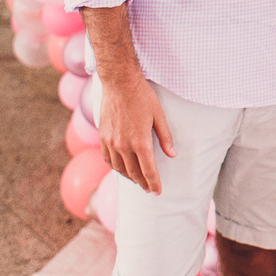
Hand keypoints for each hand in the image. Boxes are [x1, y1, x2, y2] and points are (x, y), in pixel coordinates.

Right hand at [98, 72, 175, 193]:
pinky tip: (122, 168)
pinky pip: (107, 159)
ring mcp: (110, 142)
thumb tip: (172, 154)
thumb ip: (165, 137)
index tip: (158, 191)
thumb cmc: (143, 97)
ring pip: (119, 168)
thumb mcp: (160, 115)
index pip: (148, 170)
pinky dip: (115, 167)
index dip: (154, 183)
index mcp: (140, 141)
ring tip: (137, 180)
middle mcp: (123, 145)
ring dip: (129, 177)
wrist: (120, 84)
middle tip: (149, 189)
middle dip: (143, 183)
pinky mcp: (102, 137)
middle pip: (133, 172)